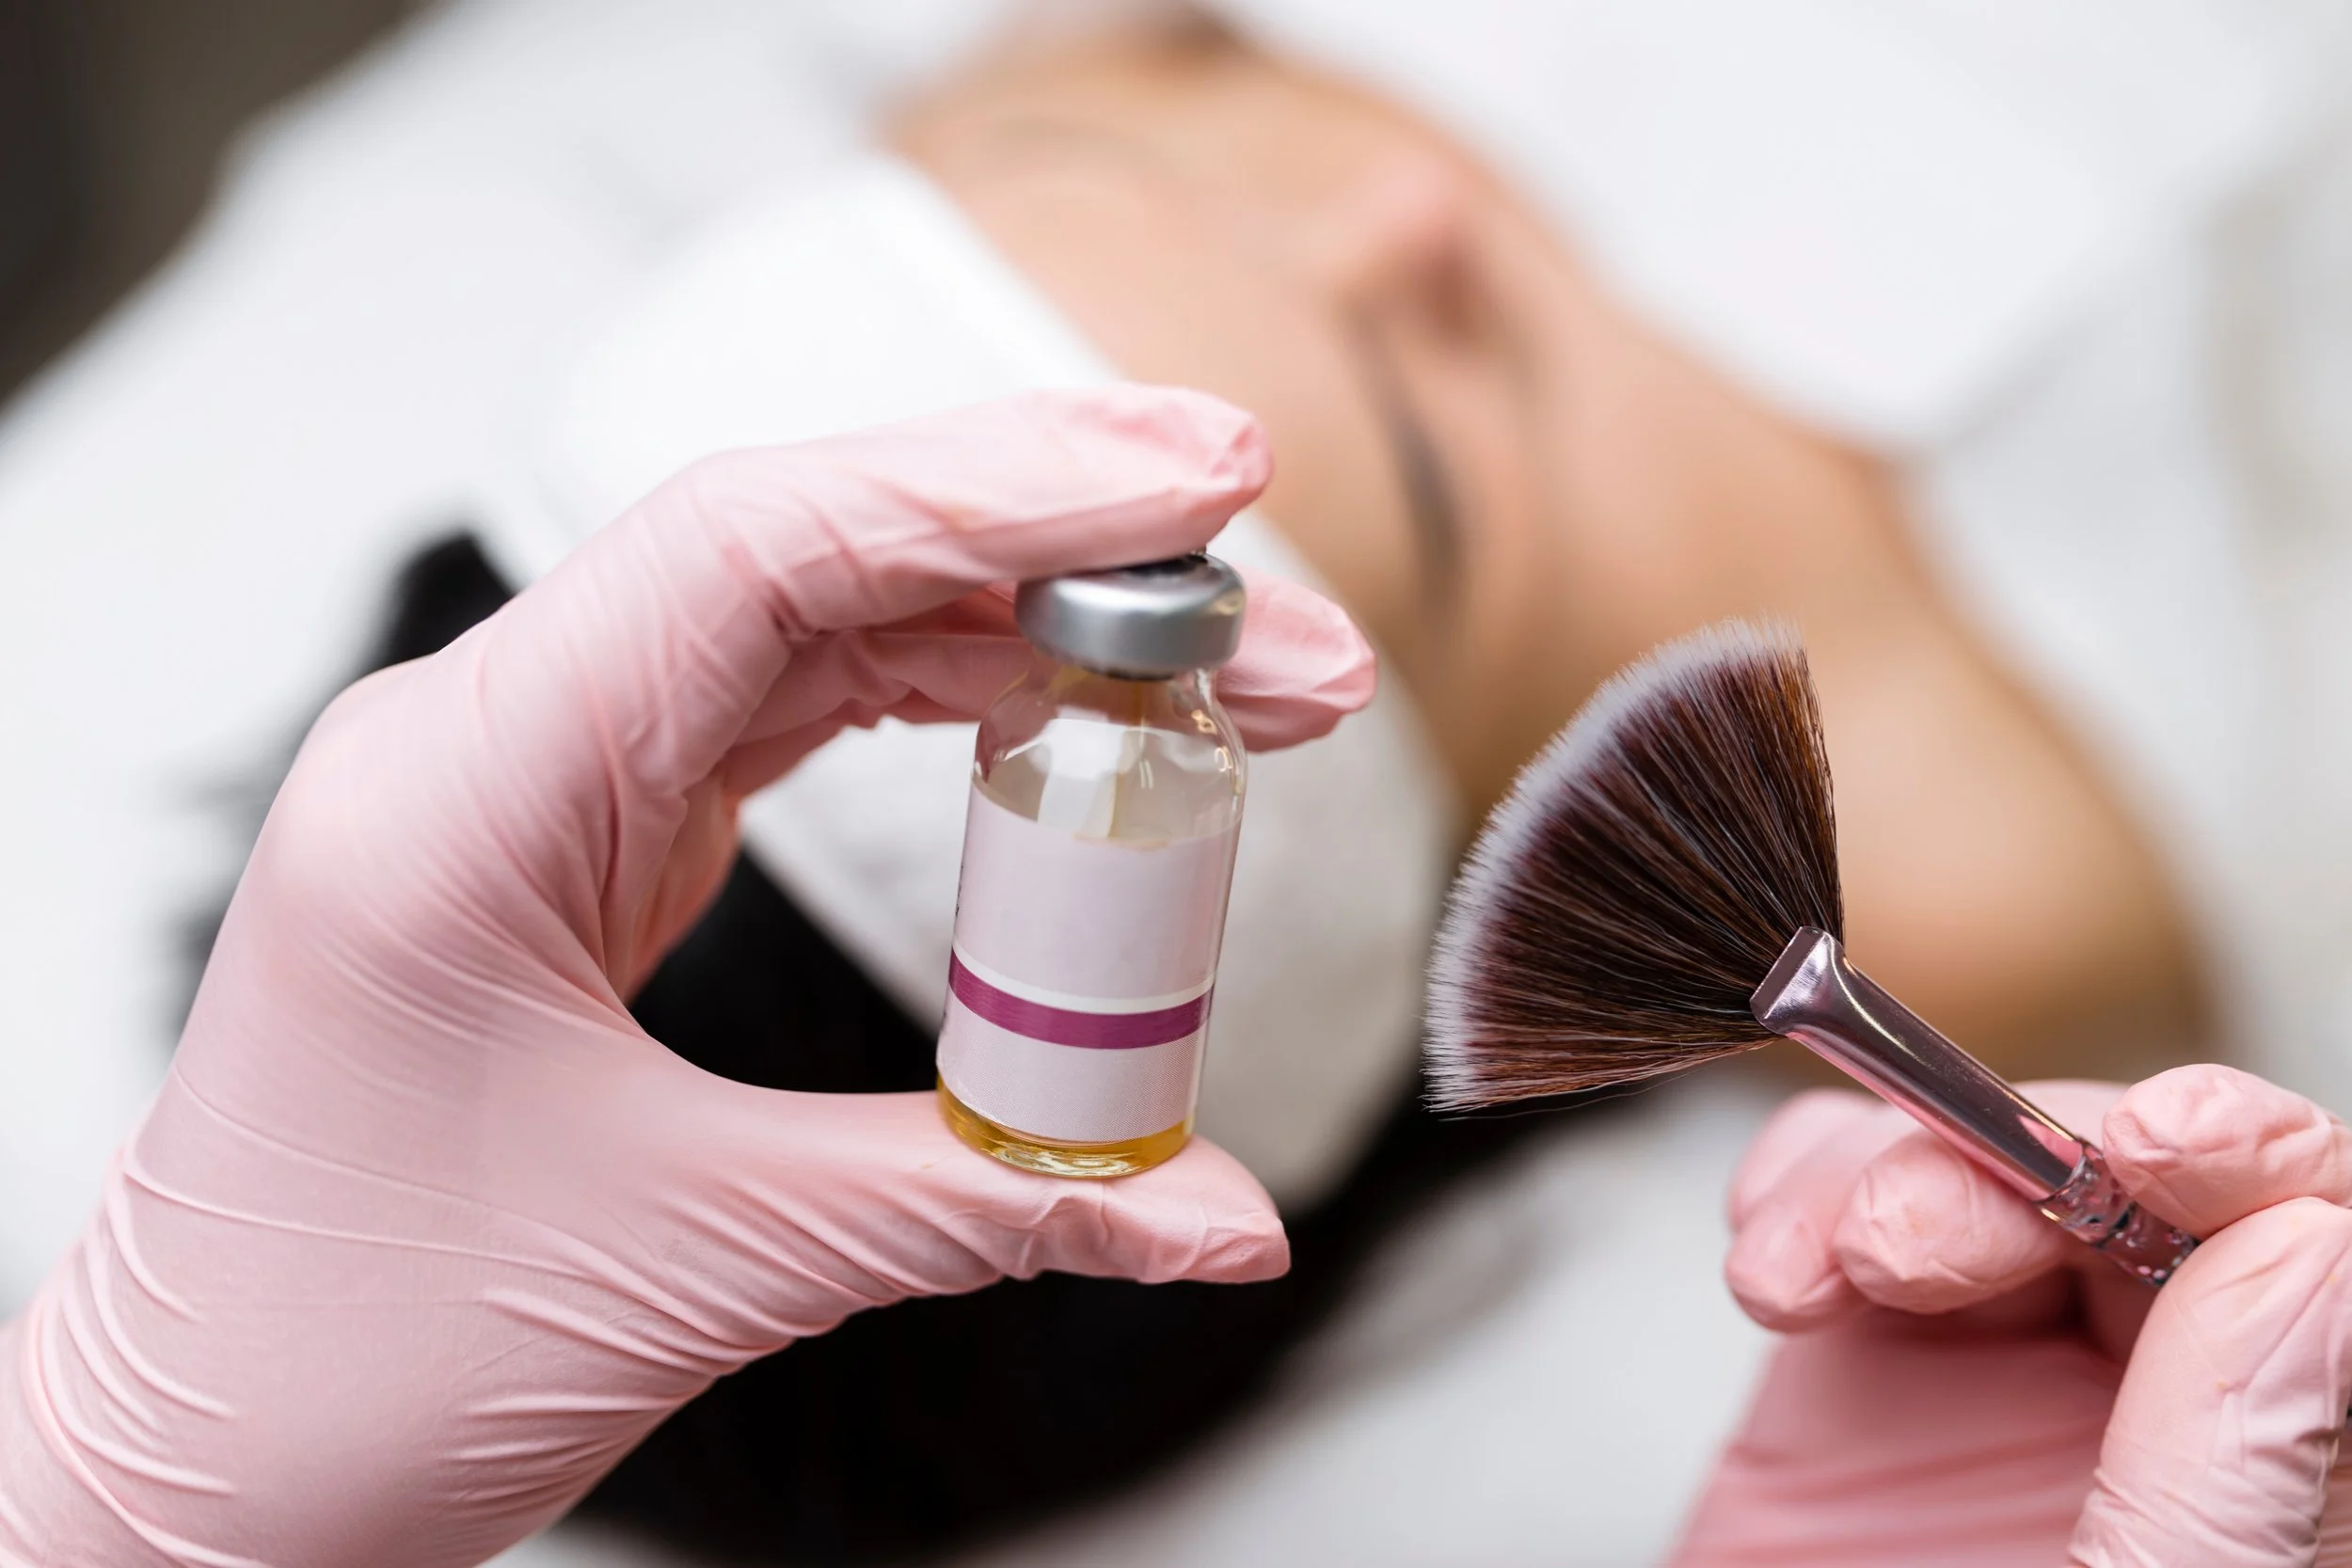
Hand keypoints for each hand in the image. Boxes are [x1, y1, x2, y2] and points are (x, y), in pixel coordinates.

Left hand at [0, 387, 1374, 1567]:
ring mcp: (537, 773)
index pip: (756, 551)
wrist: (205, 1456)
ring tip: (1235, 671)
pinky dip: (958, 701)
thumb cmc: (354, 1362)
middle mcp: (491, 739)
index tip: (1202, 483)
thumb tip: (1230, 1216)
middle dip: (1057, 538)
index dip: (1000, 490)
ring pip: (819, 615)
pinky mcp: (587, 829)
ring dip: (1032, 627)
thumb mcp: (703, 1265)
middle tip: (1264, 558)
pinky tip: (1081, 721)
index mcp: (462, 793)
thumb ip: (993, 1202)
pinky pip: (795, 707)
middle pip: (810, 548)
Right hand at [1673, 1064, 2351, 1566]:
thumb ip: (2238, 1479)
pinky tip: (1777, 1257)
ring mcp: (2010, 1393)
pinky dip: (1802, 1182)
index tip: (2157, 1146)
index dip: (2264, 1163)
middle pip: (2149, 1193)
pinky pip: (1853, 1204)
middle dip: (2024, 1165)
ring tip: (1821, 1262)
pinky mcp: (1865, 1376)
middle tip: (1915, 1240)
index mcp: (2279, 1488)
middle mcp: (2165, 1426)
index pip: (2329, 1259)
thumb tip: (2315, 1256)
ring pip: (1996, 1170)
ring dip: (1889, 1171)